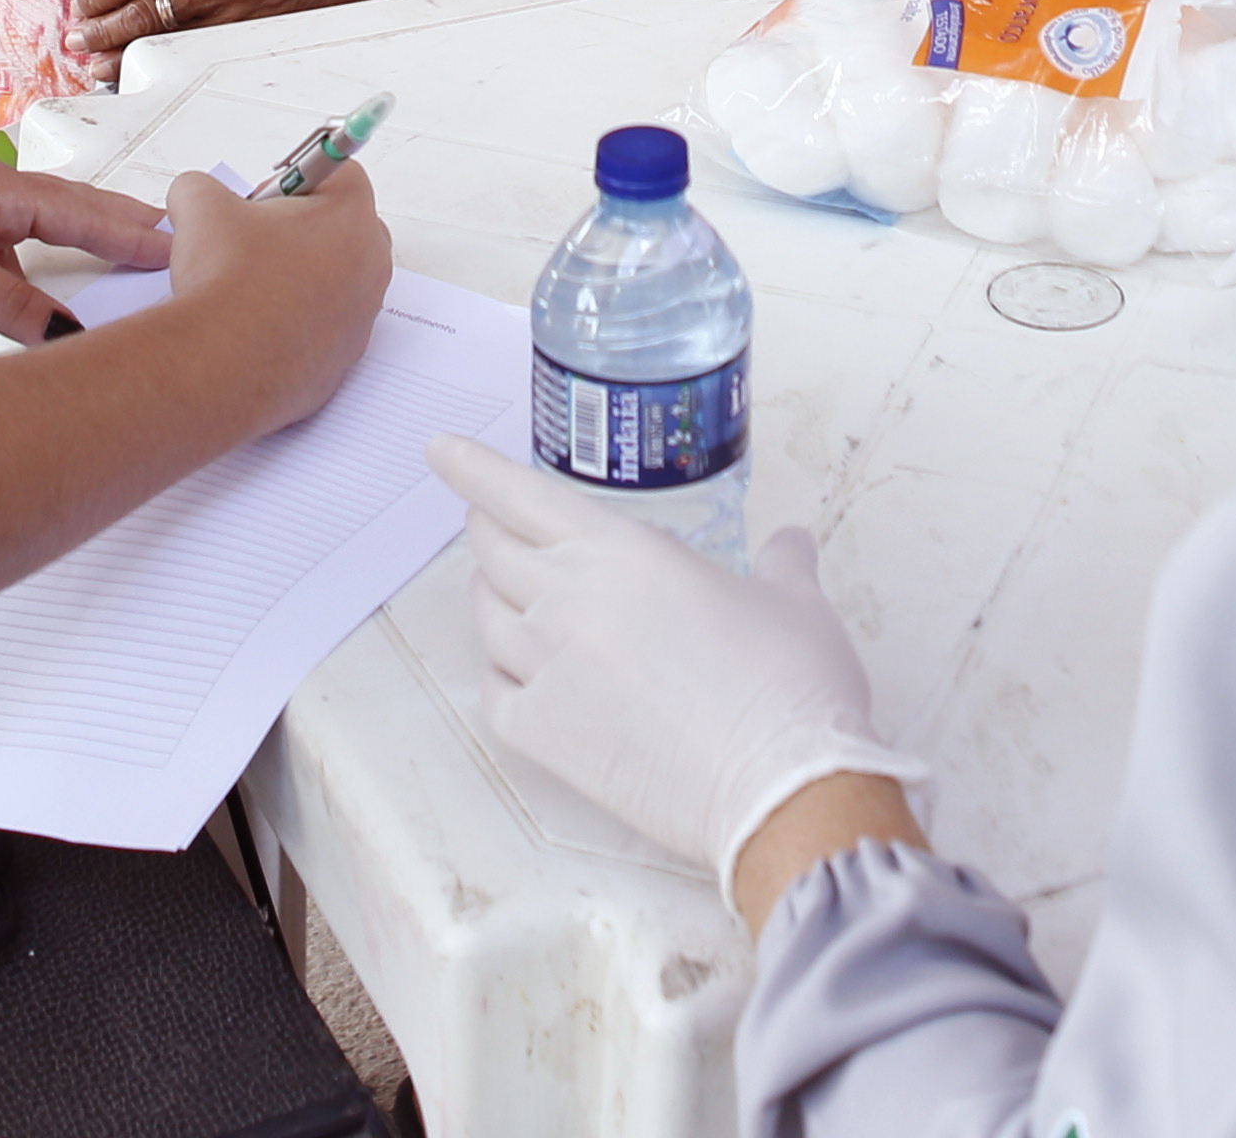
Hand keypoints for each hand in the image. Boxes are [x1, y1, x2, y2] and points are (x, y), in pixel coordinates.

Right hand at [168, 164, 389, 433]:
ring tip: (251, 287)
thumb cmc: (226, 284)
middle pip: (342, 227)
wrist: (220, 363)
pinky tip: (257, 325)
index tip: (264, 198)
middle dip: (299, 227)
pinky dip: (297, 321)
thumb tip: (197, 194)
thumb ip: (203, 186)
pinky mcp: (346, 356)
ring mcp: (363, 314)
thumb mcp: (200, 206)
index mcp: (350, 215)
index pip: (340, 172)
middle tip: (253, 240)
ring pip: (335, 279)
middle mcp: (370, 263)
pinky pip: (325, 325)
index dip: (295, 177)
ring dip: (299, 276)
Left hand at [427, 438, 925, 880]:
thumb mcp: (796, 603)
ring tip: (503, 590)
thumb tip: (790, 541)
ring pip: (486, 617)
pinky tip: (514, 673)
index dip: (474, 467)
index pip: (522, 495)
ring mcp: (548, 671)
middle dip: (484, 527)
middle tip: (488, 521)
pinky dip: (497, 675)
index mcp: (622, 551)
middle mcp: (569, 601)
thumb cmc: (791, 685)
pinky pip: (494, 693)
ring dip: (488, 596)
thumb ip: (783, 562)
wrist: (780, 788)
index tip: (439, 448)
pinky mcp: (544, 737)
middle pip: (493, 550)